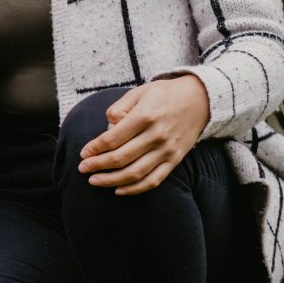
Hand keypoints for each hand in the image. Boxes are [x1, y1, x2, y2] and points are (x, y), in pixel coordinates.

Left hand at [78, 76, 209, 194]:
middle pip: (120, 158)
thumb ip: (119, 108)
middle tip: (82, 169)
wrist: (201, 100)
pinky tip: (118, 190)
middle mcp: (156, 135)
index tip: (83, 154)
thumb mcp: (139, 92)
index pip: (113, 138)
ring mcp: (167, 150)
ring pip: (135, 173)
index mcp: (145, 116)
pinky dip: (135, 189)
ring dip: (111, 180)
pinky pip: (153, 180)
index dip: (95, 148)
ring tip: (94, 181)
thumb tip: (106, 129)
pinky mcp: (174, 160)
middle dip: (97, 165)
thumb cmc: (164, 94)